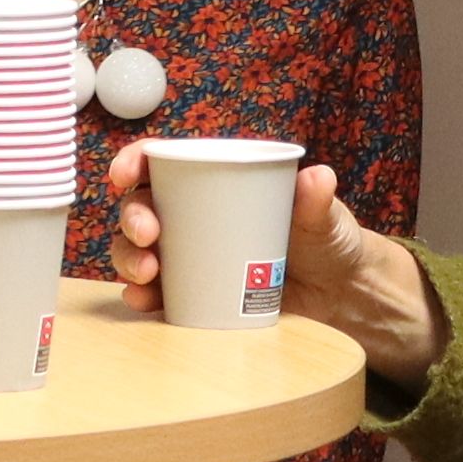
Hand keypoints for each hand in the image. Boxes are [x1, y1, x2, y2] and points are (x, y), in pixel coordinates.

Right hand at [101, 143, 443, 376]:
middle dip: (131, 216)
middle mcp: (192, 214)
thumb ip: (317, 201)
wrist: (339, 295)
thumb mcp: (324, 217)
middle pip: (141, 205)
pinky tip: (142, 300)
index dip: (133, 161)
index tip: (123, 174)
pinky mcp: (193, 292)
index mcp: (216, 181)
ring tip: (147, 272)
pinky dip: (141, 296)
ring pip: (137, 249)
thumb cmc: (328, 240)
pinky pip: (154, 292)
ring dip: (128, 258)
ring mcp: (189, 255)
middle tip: (148, 234)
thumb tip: (317, 177)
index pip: (161, 161)